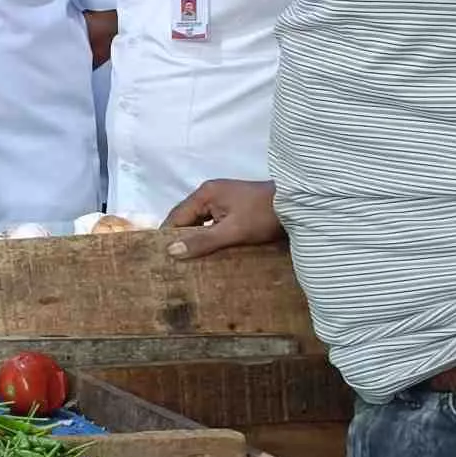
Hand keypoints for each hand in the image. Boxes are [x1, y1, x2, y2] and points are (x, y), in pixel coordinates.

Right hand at [163, 179, 282, 258]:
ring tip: (188, 261)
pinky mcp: (234, 206)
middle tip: (172, 263)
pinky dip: (209, 234)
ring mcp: (223, 198)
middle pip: (187, 218)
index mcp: (205, 194)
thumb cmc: (263, 216)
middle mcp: (210, 192)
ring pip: (201, 220)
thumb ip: (203, 241)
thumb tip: (171, 250)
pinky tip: (209, 250)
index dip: (166, 236)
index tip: (158, 257)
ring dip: (196, 238)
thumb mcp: (232, 231)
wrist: (297, 204)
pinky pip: (213, 221)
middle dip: (180, 238)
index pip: (176, 216)